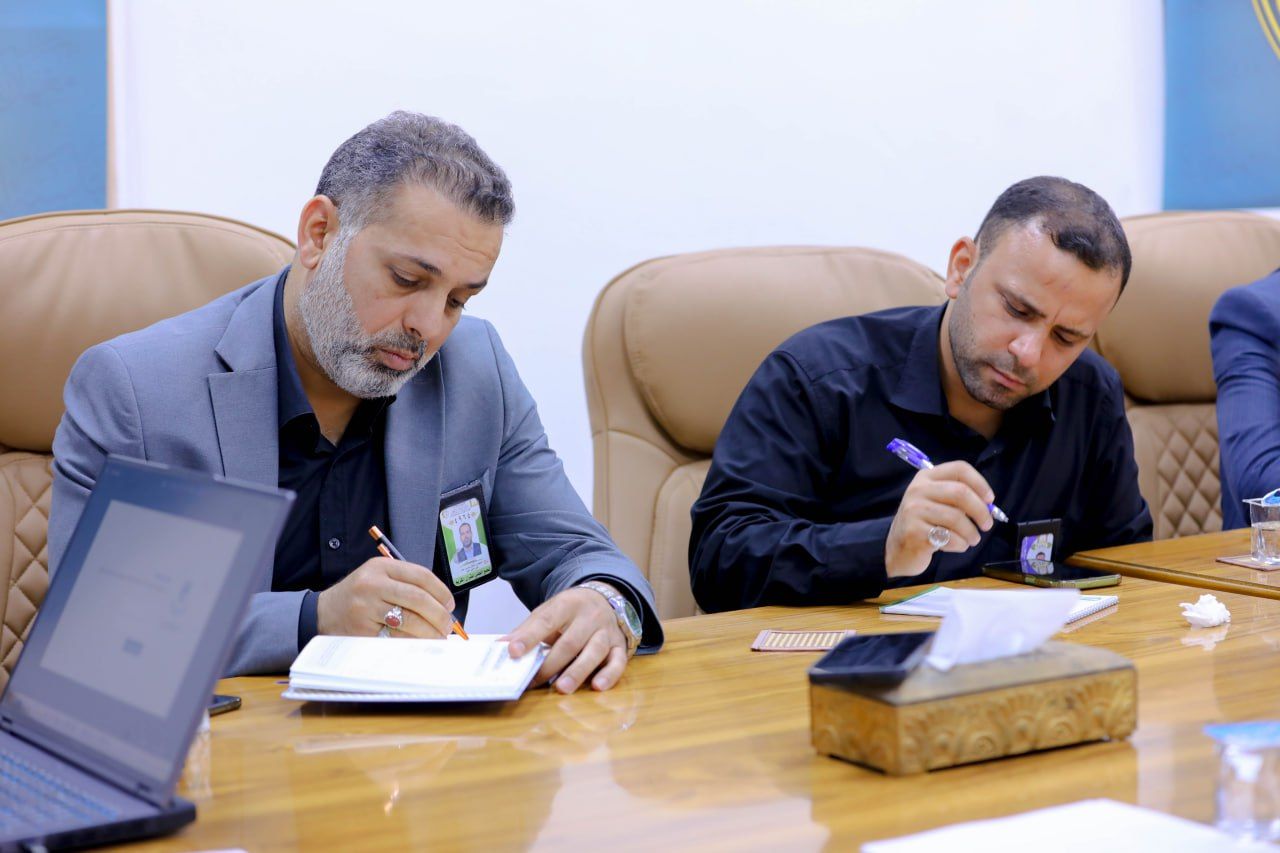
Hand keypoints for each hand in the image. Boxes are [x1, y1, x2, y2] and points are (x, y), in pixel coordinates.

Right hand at [316, 557, 455, 636]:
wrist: (322, 612)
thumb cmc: (358, 596)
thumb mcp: (378, 578)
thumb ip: (407, 584)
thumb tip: (443, 605)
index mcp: (380, 567)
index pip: (421, 576)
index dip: (441, 592)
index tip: (449, 605)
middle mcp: (372, 584)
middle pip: (419, 599)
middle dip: (439, 616)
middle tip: (448, 626)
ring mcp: (365, 608)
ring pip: (410, 622)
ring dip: (430, 633)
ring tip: (437, 637)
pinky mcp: (362, 631)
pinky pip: (396, 639)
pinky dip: (412, 643)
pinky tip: (418, 644)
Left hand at [505, 588, 627, 693]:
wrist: (604, 599)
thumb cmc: (570, 613)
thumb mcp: (548, 613)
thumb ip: (528, 630)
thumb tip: (502, 647)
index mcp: (567, 604)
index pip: (546, 621)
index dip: (529, 637)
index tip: (512, 652)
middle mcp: (590, 616)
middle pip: (570, 641)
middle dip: (551, 663)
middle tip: (534, 681)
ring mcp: (607, 631)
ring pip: (594, 651)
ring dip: (578, 671)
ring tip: (562, 688)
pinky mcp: (620, 646)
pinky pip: (618, 661)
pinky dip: (609, 675)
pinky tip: (598, 686)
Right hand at [884, 461, 994, 578]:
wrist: (897, 549)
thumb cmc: (924, 524)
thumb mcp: (936, 503)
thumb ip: (958, 499)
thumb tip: (988, 506)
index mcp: (926, 477)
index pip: (959, 469)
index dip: (980, 483)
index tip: (990, 500)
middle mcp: (918, 489)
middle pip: (961, 493)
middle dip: (980, 511)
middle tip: (987, 525)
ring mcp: (914, 510)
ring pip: (957, 518)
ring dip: (971, 532)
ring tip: (973, 539)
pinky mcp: (914, 532)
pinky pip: (949, 537)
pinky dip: (960, 544)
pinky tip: (957, 545)